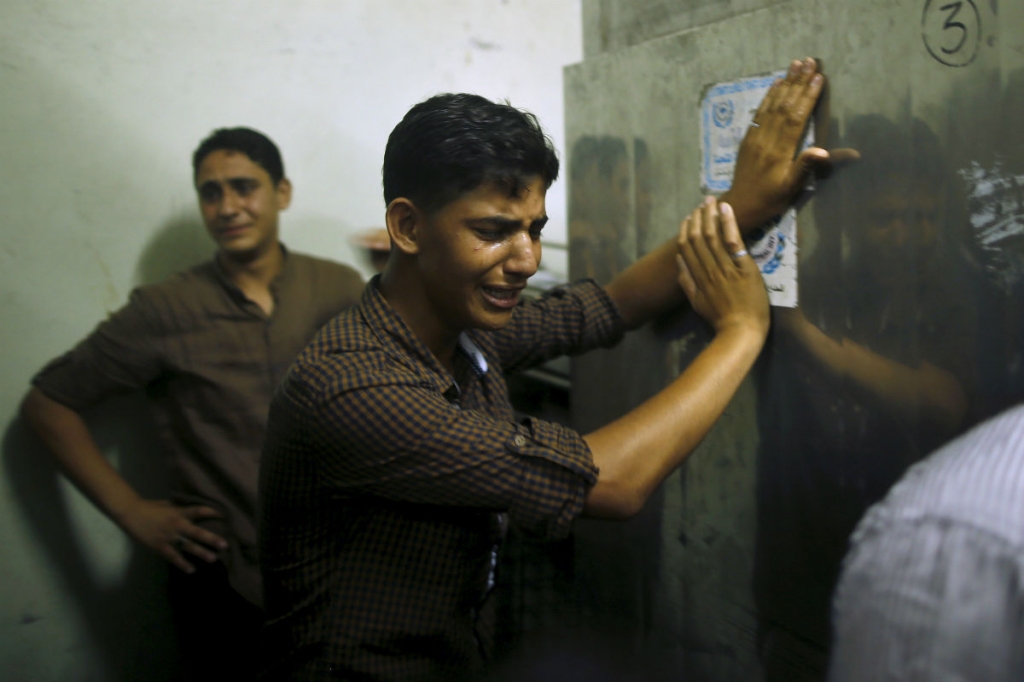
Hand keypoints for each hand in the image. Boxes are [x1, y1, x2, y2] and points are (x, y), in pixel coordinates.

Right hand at [119, 499, 227, 573]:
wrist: (131, 514)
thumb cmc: (151, 507)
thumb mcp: (169, 504)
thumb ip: (181, 508)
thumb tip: (194, 510)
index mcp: (179, 512)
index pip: (199, 511)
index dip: (211, 512)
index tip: (224, 515)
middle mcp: (177, 525)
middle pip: (197, 533)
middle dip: (212, 539)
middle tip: (225, 545)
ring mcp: (169, 537)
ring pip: (188, 546)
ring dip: (201, 553)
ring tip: (213, 559)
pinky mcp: (160, 546)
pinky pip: (173, 557)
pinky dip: (182, 564)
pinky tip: (191, 570)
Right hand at [676, 197, 768, 336]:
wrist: (741, 331)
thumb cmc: (721, 319)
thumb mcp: (697, 303)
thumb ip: (686, 282)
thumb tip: (678, 261)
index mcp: (697, 277)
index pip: (687, 248)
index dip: (686, 230)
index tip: (688, 217)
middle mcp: (708, 269)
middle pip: (698, 238)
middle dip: (698, 218)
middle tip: (702, 202)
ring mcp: (726, 268)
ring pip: (713, 236)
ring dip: (711, 216)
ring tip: (711, 201)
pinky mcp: (744, 268)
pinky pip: (733, 242)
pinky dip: (728, 223)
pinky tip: (726, 208)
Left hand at [723, 57, 829, 229]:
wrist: (740, 206)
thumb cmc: (771, 199)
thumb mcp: (792, 188)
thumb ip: (806, 167)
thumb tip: (824, 152)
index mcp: (779, 152)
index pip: (796, 118)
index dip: (807, 96)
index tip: (818, 76)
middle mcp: (766, 140)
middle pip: (784, 106)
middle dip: (798, 82)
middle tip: (810, 60)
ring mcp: (755, 138)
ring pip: (771, 105)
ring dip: (785, 83)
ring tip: (795, 64)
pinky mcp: (748, 139)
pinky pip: (759, 113)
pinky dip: (768, 96)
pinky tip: (776, 83)